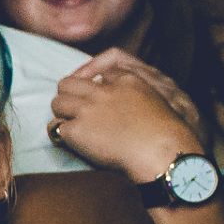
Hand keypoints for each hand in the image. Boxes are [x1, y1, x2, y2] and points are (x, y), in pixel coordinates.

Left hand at [50, 53, 204, 180]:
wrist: (162, 152)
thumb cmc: (166, 133)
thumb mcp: (159, 99)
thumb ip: (137, 92)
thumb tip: (120, 97)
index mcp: (127, 81)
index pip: (100, 71)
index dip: (91, 79)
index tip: (89, 90)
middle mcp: (104, 92)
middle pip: (69, 83)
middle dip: (67, 94)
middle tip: (71, 108)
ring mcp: (88, 110)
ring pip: (57, 102)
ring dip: (61, 113)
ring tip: (69, 124)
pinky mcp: (78, 130)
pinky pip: (57, 128)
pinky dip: (61, 135)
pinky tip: (69, 141)